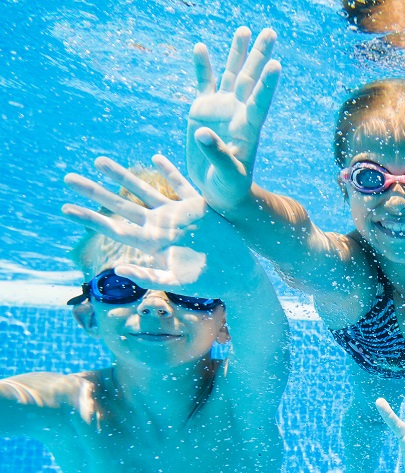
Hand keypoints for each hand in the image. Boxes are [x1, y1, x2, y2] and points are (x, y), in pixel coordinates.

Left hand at [62, 155, 251, 297]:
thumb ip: (148, 276)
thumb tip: (118, 270)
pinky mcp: (198, 207)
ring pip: (143, 190)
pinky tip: (156, 157)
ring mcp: (178, 215)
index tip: (65, 208)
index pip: (113, 227)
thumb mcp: (177, 282)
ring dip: (121, 176)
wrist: (238, 274)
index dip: (89, 218)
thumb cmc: (209, 283)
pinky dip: (169, 170)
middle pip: (120, 205)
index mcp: (151, 243)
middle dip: (94, 192)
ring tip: (98, 162)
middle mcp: (159, 226)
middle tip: (67, 179)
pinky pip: (181, 184)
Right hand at [186, 27, 280, 213]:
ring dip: (238, 53)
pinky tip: (200, 47)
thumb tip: (202, 132)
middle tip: (270, 32)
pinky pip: (204, 84)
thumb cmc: (230, 187)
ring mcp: (222, 109)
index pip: (260, 102)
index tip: (276, 65)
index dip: (267, 85)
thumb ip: (217, 154)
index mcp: (249, 128)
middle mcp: (238, 113)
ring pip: (232, 75)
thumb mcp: (227, 174)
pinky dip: (202, 67)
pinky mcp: (203, 110)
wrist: (219, 191)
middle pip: (251, 79)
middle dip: (260, 55)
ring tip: (245, 30)